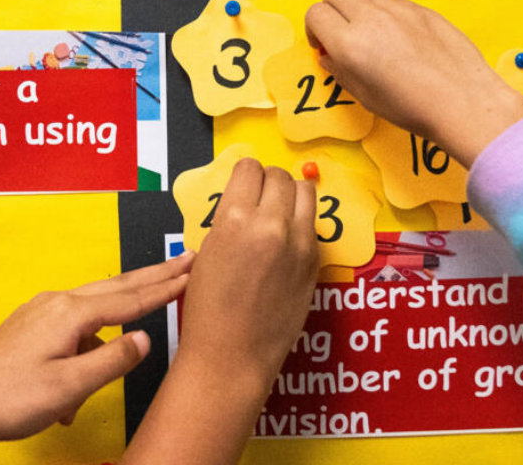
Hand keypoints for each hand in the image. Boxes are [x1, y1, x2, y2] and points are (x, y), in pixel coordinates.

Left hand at [0, 253, 193, 464]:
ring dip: (122, 313)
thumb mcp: (70, 387)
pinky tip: (86, 373)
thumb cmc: (11, 400)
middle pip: (115, 288)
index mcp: (70, 314)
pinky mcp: (31, 327)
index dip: (163, 287)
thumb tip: (145, 339)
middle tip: (184, 260)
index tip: (191, 271)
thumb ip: (112, 361)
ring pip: (94, 308)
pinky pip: (74, 326)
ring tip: (149, 307)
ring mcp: (41, 313)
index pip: (129, 299)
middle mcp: (56, 303)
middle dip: (152, 276)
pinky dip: (91, 342)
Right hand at [123, 160, 318, 464]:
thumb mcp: (207, 252)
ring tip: (279, 211)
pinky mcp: (315, 261)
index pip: (249, 168)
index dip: (244, 174)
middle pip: (279, 176)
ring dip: (291, 195)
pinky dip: (301, 222)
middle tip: (260, 196)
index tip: (243, 183)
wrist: (231, 355)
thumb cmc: (208, 308)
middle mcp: (270, 224)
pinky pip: (313, 223)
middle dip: (268, 181)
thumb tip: (245, 199)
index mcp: (234, 218)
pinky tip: (288, 239)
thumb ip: (229, 220)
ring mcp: (298, 243)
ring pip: (305, 191)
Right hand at [305, 0, 522, 165]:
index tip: (323, 45)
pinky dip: (383, 9)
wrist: (462, 101)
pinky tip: (395, 35)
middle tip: (339, 32)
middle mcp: (370, 19)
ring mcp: (398, 10)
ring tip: (366, 28)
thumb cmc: (412, 107)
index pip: (315, 14)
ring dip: (356, 2)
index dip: (314, 29)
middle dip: (331, 9)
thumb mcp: (364, 96)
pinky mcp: (421, 9)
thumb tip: (330, 58)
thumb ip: (341, 71)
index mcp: (349, 44)